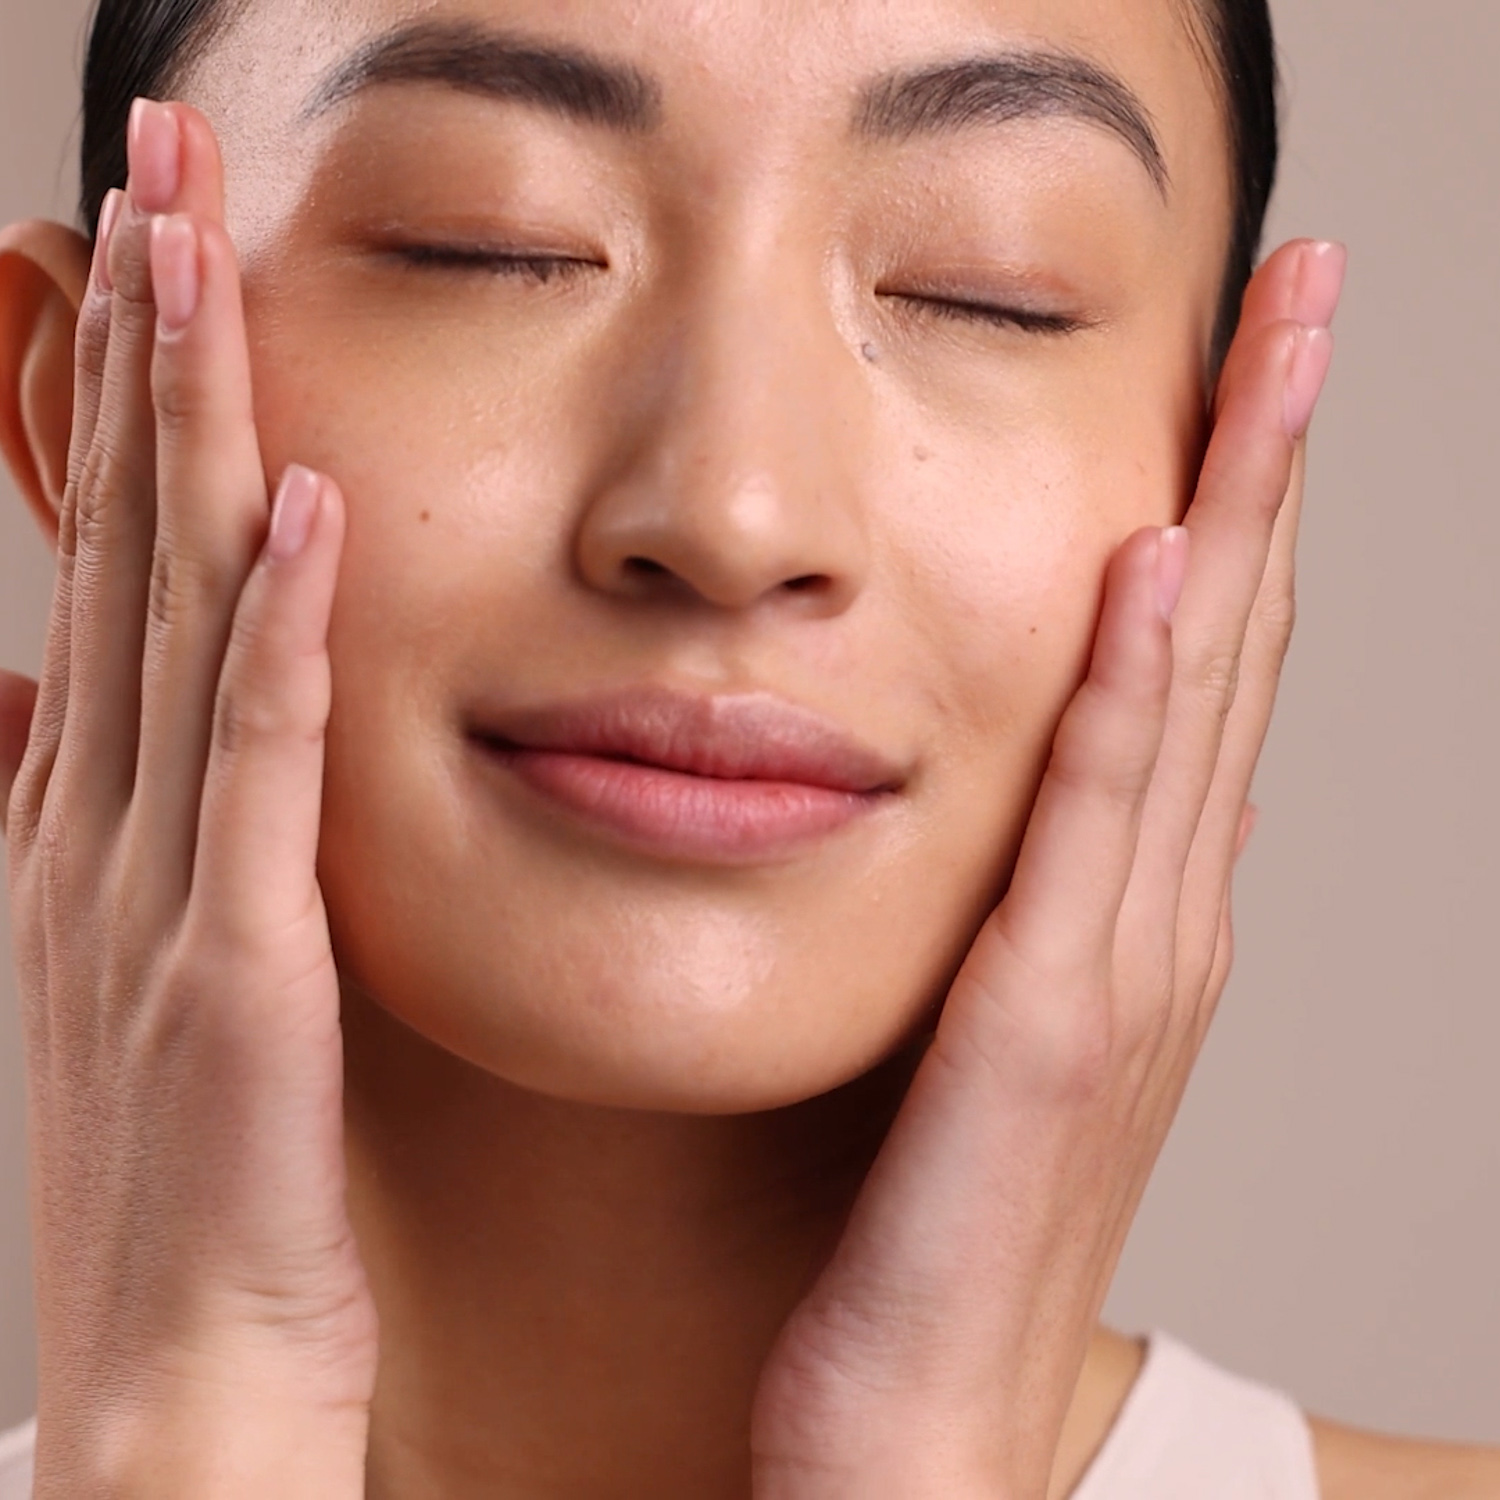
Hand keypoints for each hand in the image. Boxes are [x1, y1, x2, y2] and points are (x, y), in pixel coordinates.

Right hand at [0, 102, 371, 1495]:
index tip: (160, 254)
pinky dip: (272, 633)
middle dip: (139, 347)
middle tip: (156, 164)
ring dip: (184, 431)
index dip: (131, 400)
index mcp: (95, 821)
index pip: (117, 561)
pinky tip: (302, 509)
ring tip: (193, 255)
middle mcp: (99, 821)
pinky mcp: (233, 963)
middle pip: (122, 537)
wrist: (189, 1360)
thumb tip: (74, 705)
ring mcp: (151, 885)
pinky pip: (253, 766)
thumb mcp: (144, 967)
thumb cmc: (195, 1170)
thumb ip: (132, 831)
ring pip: (166, 610)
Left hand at [750, 239, 1346, 1498]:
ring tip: (1273, 356)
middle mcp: (1156, 920)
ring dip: (1237, 520)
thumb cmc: (932, 1225)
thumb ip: (1026, 898)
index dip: (1239, 494)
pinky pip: (1093, 832)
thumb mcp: (982, 1027)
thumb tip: (1057, 774)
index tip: (1249, 351)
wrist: (916, 1422)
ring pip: (1197, 704)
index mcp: (1131, 909)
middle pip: (1233, 643)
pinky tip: (1151, 571)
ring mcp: (1121, 975)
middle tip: (1305, 288)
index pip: (1202, 660)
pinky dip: (1135, 699)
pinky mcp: (1046, 1040)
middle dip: (1271, 456)